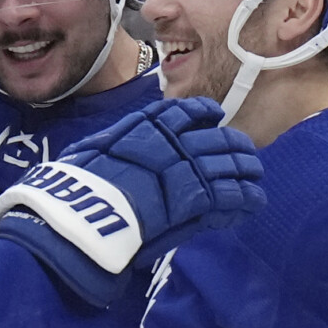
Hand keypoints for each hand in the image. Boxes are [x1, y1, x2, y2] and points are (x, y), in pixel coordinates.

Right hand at [0, 97, 265, 305]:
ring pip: (229, 164)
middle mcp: (170, 141)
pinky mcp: (196, 199)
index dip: (202, 115)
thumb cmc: (73, 188)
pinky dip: (245, 198)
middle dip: (233, 146)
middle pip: (214, 137)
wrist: (80, 215)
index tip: (213, 118)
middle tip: (246, 154)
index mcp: (143, 126)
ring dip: (245, 170)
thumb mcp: (90, 153)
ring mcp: (185, 168)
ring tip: (255, 176)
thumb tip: (118, 146)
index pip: (183, 111)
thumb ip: (114, 145)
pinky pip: (230, 195)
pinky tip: (253, 202)